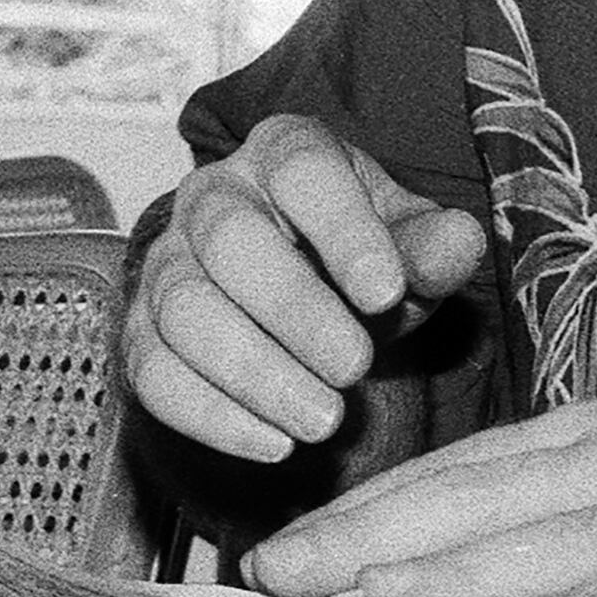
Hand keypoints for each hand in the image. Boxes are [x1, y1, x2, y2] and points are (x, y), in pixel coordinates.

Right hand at [122, 117, 491, 460]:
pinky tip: (274, 443)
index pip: (302, 171)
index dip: (342, 231)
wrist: (302, 300)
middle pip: (230, 240)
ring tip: (324, 420)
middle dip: (293, 310)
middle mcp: (212, 196)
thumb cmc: (359, 262)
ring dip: (254, 372)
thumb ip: (434, 247)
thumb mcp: (410, 245)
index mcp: (283, 154)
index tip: (386, 293)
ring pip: (185, 311)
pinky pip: (154, 373)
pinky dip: (211, 415)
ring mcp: (166, 264)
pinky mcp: (142, 333)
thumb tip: (455, 246)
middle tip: (355, 367)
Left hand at [241, 360, 596, 596]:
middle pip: (487, 501)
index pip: (455, 476)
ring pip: (581, 540)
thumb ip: (547, 513)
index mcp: (590, 445)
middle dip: (377, 535)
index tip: (268, 558)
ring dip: (486, 569)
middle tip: (278, 575)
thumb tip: (430, 562)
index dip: (362, 513)